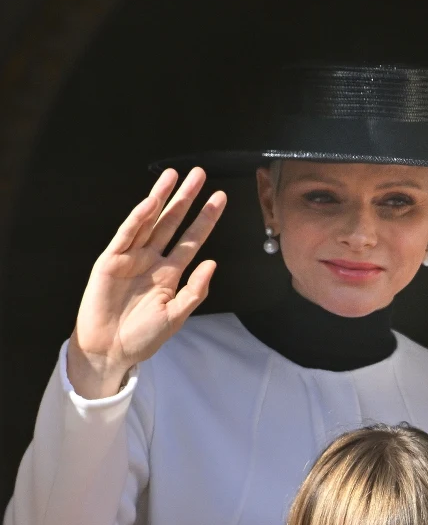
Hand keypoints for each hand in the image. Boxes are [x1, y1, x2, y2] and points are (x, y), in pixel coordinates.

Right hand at [67, 168, 224, 398]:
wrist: (111, 350)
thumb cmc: (143, 336)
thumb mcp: (177, 315)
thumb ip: (195, 290)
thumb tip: (213, 263)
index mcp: (170, 272)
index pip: (192, 239)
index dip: (205, 219)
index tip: (220, 198)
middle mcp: (152, 259)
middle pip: (172, 222)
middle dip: (186, 199)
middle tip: (200, 174)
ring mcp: (131, 257)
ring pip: (149, 221)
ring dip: (161, 198)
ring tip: (174, 176)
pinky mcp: (111, 260)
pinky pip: (126, 234)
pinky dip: (138, 217)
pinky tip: (151, 202)